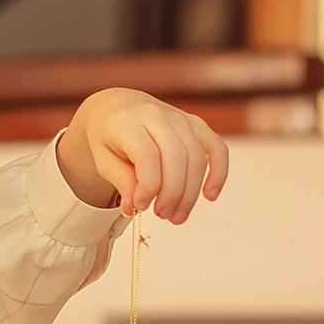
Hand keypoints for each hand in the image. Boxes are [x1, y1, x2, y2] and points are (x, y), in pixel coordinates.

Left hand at [54, 88, 229, 223]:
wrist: (118, 108)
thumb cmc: (109, 137)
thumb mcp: (104, 160)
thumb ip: (121, 182)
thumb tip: (132, 208)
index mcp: (129, 122)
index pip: (148, 156)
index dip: (148, 187)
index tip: (141, 206)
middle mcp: (158, 116)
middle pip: (178, 158)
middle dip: (172, 194)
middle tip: (162, 215)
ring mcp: (180, 118)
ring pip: (197, 157)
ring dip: (190, 193)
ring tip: (176, 216)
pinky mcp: (196, 124)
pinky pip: (217, 147)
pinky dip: (219, 172)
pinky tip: (209, 195)